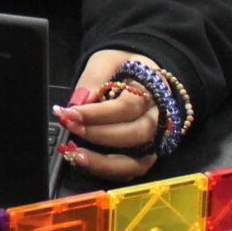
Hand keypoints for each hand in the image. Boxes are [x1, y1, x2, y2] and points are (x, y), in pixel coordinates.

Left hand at [55, 51, 165, 183]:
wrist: (139, 71)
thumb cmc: (123, 65)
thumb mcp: (106, 59)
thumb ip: (94, 78)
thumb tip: (80, 102)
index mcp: (154, 88)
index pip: (128, 107)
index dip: (97, 114)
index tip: (70, 112)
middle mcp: (161, 116)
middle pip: (136, 134)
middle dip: (99, 134)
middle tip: (70, 126)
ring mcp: (158, 138)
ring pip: (139, 160)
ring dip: (104, 162)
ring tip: (74, 154)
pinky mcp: (148, 153)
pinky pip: (132, 170)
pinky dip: (108, 171)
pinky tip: (85, 161)